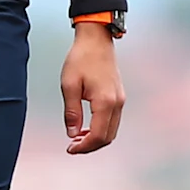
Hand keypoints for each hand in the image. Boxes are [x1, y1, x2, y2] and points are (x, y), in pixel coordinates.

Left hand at [58, 21, 124, 153]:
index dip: (84, 147)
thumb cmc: (81, 59)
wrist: (96, 40)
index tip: (70, 148)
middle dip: (90, 146)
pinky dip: (101, 128)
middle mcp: (117, 103)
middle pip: (108, 137)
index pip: (98, 135)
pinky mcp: (119, 96)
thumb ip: (71, 112)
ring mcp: (120, 100)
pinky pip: (113, 120)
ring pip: (112, 130)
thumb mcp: (69, 86)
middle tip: (72, 146)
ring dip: (96, 138)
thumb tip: (72, 133)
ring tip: (77, 137)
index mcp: (105, 102)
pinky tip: (86, 126)